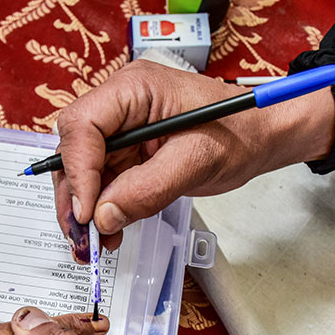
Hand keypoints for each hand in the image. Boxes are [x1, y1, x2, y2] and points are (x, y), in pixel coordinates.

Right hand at [53, 59, 334, 250]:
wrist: (261, 137)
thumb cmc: (239, 132)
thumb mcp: (197, 160)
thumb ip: (148, 188)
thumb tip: (103, 217)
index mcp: (133, 89)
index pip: (82, 126)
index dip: (77, 170)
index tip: (86, 212)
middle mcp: (119, 106)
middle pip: (73, 150)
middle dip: (74, 196)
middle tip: (81, 237)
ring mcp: (121, 130)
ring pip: (83, 171)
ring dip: (83, 210)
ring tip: (94, 245)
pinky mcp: (128, 152)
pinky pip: (102, 182)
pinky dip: (102, 210)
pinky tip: (110, 233)